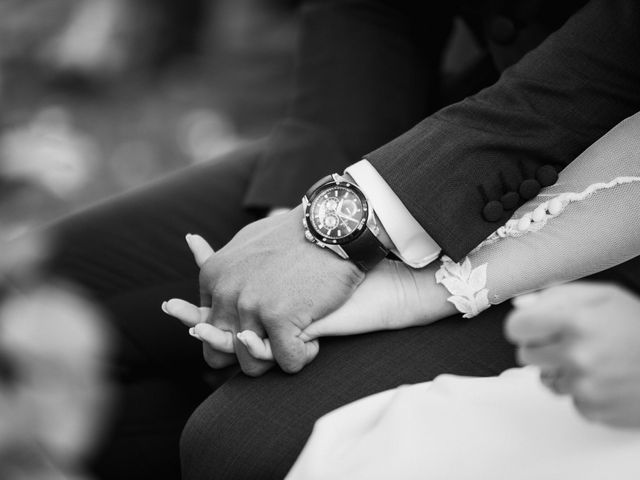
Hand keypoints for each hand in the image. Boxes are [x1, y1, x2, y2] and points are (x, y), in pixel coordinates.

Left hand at [194, 206, 363, 374]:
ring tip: (298, 337)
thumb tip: (196, 252)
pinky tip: (314, 338)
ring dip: (278, 357)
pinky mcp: (280, 318)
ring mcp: (252, 306)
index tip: (260, 325)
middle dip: (249, 355)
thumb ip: (223, 263)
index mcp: (213, 276)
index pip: (209, 329)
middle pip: (222, 353)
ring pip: (253, 364)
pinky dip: (303, 355)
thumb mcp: (248, 240)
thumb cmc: (297, 234)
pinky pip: (287, 362)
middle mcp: (226, 292)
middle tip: (276, 340)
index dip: (236, 335)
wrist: (333, 225)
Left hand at [505, 282, 639, 428]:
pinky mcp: (593, 408)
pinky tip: (603, 378)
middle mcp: (576, 354)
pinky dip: (581, 390)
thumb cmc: (639, 327)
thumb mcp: (602, 296)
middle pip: (525, 354)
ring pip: (545, 379)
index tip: (532, 326)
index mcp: (574, 321)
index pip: (516, 327)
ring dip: (561, 370)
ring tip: (593, 359)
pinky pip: (568, 399)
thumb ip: (556, 296)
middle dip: (542, 347)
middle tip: (569, 341)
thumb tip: (523, 305)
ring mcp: (584, 385)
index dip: (524, 326)